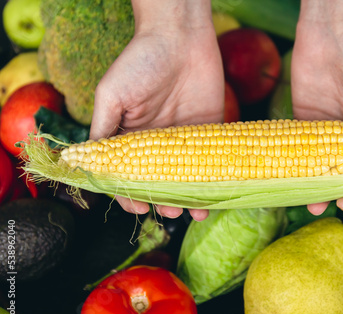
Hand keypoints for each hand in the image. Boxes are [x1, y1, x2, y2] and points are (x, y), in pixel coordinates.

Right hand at [90, 2, 223, 220]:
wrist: (180, 35)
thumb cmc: (141, 61)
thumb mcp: (111, 94)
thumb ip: (103, 130)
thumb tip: (90, 164)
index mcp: (130, 137)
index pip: (128, 174)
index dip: (131, 193)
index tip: (139, 206)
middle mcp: (157, 142)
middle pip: (160, 181)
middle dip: (164, 201)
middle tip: (171, 212)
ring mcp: (184, 138)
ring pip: (187, 177)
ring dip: (190, 197)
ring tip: (195, 212)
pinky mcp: (209, 130)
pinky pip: (211, 160)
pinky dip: (213, 179)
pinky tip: (215, 195)